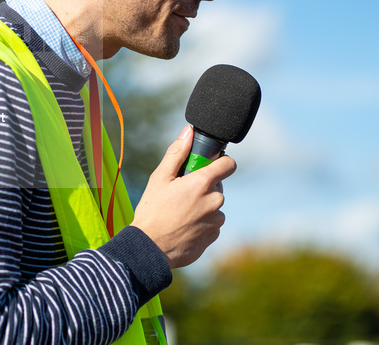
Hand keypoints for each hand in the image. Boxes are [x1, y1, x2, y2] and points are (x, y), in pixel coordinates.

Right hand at [130, 126, 235, 268]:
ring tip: (179, 213)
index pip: (228, 165)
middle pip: (217, 186)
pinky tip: (184, 226)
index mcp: (202, 183)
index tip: (208, 166)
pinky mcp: (214, 236)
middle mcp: (215, 201)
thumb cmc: (152, 210)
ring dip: (202, 206)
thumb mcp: (160, 178)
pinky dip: (201, 222)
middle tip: (180, 194)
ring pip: (214, 206)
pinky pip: (212, 223)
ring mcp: (216, 220)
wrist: (150, 248)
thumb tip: (188, 132)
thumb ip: (177, 153)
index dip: (220, 162)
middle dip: (202, 187)